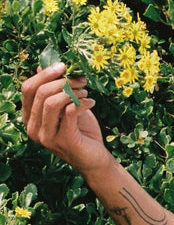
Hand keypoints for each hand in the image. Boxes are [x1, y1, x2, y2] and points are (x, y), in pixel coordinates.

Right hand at [21, 61, 110, 175]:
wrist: (94, 158)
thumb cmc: (80, 130)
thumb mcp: (66, 106)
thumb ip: (54, 89)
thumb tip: (44, 66)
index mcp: (29, 118)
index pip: (28, 89)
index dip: (45, 74)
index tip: (63, 66)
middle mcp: (33, 128)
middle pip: (41, 93)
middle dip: (63, 81)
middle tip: (81, 81)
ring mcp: (46, 136)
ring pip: (52, 102)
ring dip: (72, 92)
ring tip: (85, 92)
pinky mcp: (63, 140)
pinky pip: (69, 112)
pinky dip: (82, 102)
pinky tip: (91, 102)